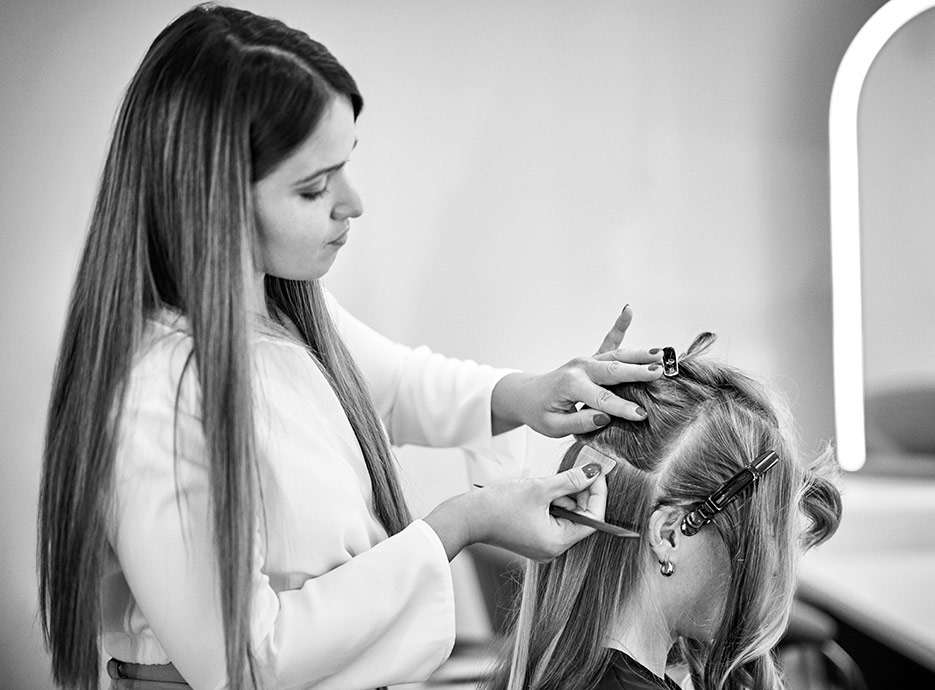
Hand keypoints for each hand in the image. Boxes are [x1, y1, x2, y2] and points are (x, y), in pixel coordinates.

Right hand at [424, 463, 607, 561]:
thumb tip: (594, 473)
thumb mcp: (540, 488)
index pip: (593, 519)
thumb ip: (571, 480)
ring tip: (547, 483)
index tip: (597, 472)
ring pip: (566, 516)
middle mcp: (552, 549)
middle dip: (579, 493)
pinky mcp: (532, 538)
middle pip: (581, 518)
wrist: (466, 516)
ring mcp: (542, 545)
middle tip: (575, 470)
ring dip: (563, 496)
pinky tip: (540, 491)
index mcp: (557, 542)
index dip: (598, 493)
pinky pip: (553, 519)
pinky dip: (552, 503)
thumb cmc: (498, 505)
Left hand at [491, 305, 663, 436]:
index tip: (641, 415)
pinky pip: (609, 341)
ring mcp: (586, 360)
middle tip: (659, 374)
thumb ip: (579, 422)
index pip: (601, 399)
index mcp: (571, 386)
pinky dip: (620, 326)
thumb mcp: (554, 426)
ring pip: (617, 355)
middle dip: (637, 372)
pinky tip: (628, 310)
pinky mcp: (592, 358)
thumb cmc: (541, 413)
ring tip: (661, 354)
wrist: (528, 395)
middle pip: (613, 370)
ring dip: (640, 354)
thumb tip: (604, 417)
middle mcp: (580, 368)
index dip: (621, 408)